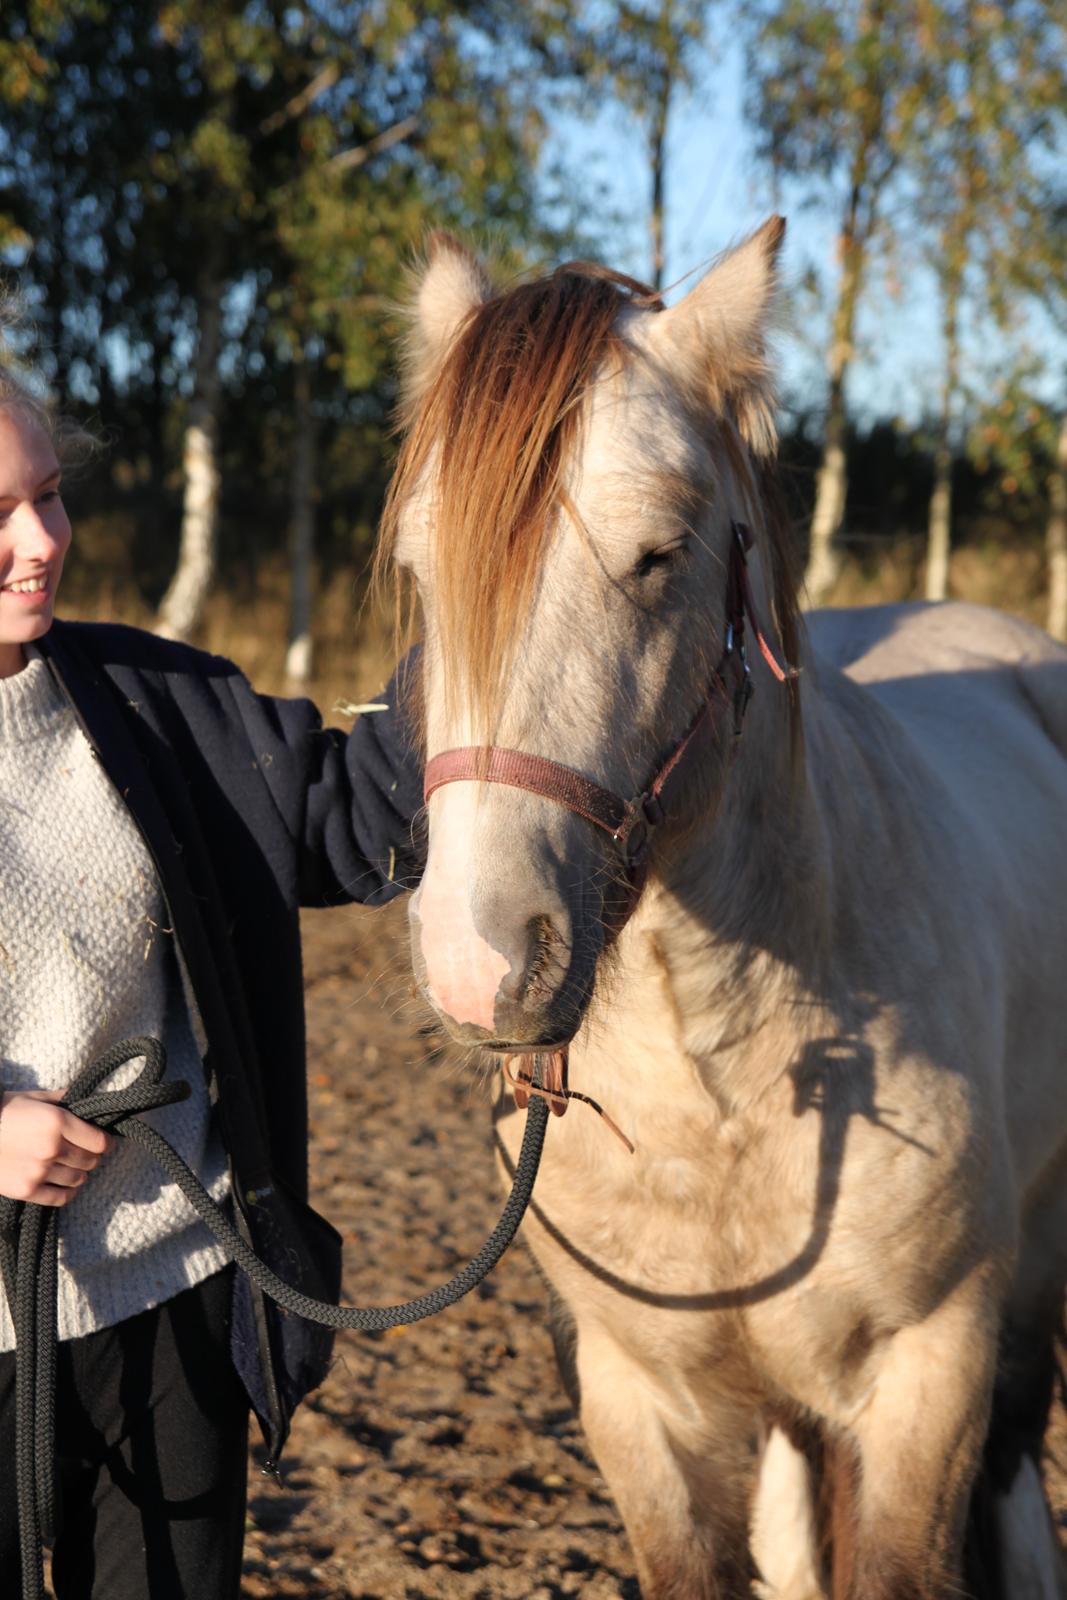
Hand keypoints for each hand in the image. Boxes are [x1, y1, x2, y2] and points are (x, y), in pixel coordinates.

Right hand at [0, 1091, 111, 1206]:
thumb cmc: (3, 1111)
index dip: (106, 1142)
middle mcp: (53, 1148)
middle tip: (86, 1153)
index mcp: (58, 1122)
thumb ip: (63, 1099)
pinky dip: (68, 1193)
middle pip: (90, 1161)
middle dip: (92, 1157)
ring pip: (78, 1179)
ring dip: (80, 1174)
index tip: (106, 1142)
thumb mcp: (34, 1098)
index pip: (99, 1141)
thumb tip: (88, 1100)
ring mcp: (39, 1171)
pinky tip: (66, 1186)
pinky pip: (60, 1198)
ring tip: (74, 1168)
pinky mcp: (26, 1190)